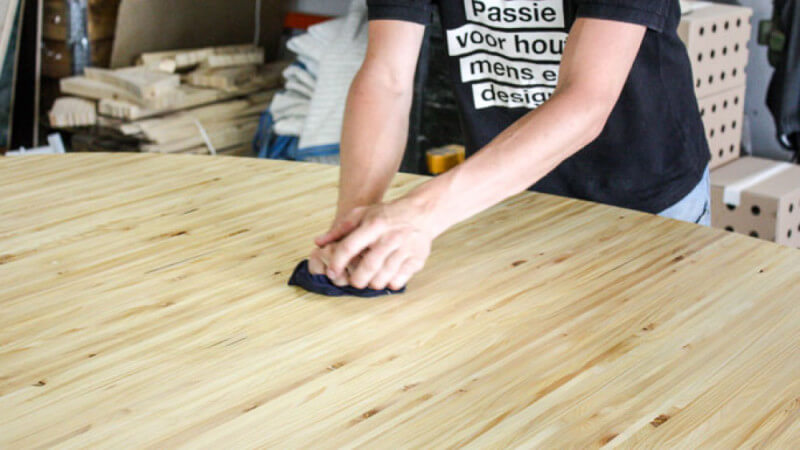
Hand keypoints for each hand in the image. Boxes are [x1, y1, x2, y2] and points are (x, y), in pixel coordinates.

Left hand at [315, 198, 437, 289]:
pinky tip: (386, 278)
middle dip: (356, 280)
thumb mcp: (362, 214)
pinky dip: (390, 283)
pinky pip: (399, 280)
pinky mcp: (417, 259)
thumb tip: (319, 243)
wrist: (421, 212)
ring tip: (369, 280)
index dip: (337, 262)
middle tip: (354, 282)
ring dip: (372, 283)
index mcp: (374, 224)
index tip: (332, 272)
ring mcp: (405, 248)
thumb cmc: (387, 215)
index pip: (350, 246)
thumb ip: (340, 229)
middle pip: (368, 267)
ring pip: (384, 276)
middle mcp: (390, 237)